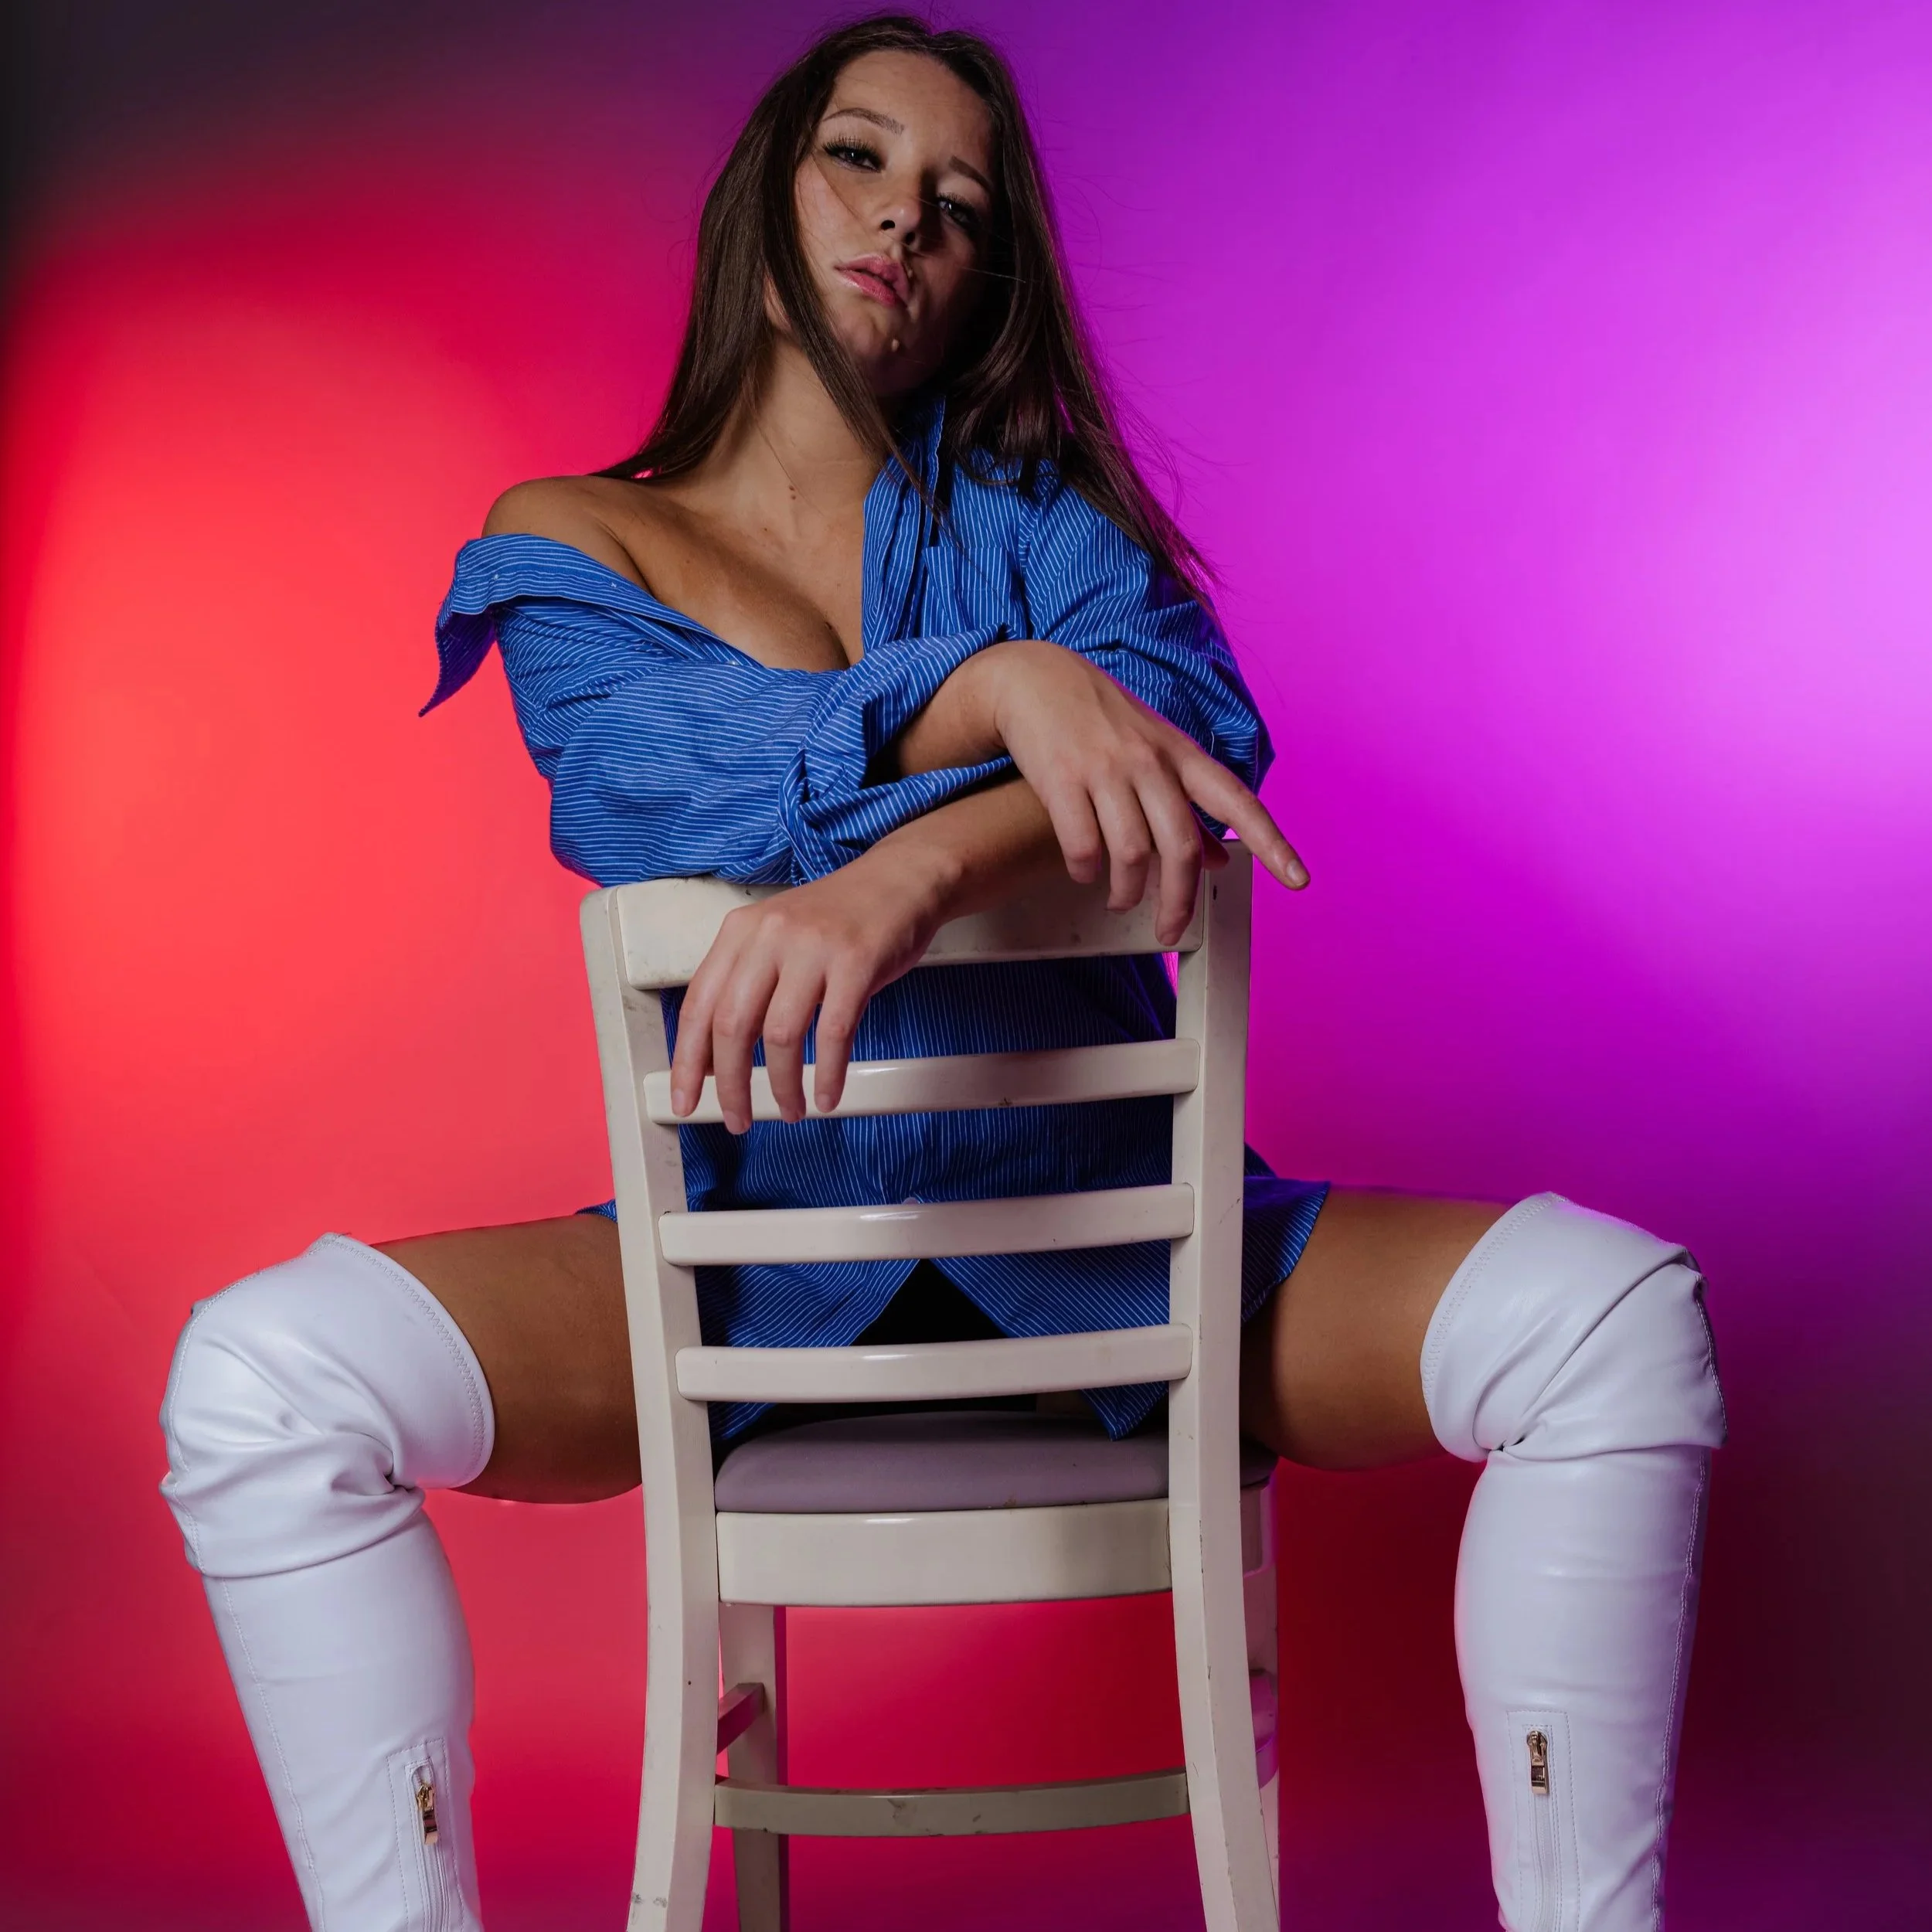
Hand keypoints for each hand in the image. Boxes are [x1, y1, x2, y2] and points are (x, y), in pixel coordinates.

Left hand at [669, 850, 947, 1131]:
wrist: (901, 879)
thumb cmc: (840, 918)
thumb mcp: (777, 938)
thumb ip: (744, 986)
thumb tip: (714, 1057)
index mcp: (741, 931)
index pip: (699, 1005)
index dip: (687, 1061)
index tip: (684, 1098)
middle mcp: (771, 935)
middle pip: (733, 1025)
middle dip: (731, 1084)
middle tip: (737, 1117)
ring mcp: (814, 947)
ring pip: (781, 1035)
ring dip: (782, 1086)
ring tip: (791, 1109)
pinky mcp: (857, 962)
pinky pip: (834, 1033)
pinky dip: (827, 1074)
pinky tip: (826, 1094)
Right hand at [978, 640, 1306, 943]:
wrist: (1034, 678)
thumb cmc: (1099, 720)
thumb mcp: (1154, 751)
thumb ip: (1187, 804)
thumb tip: (1220, 859)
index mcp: (1180, 754)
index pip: (1237, 802)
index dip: (1273, 843)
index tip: (1298, 879)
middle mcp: (1149, 761)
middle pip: (1180, 847)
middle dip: (1179, 902)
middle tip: (1170, 931)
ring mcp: (1105, 768)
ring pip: (1132, 854)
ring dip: (1128, 893)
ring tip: (1122, 901)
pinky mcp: (1062, 778)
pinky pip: (1083, 846)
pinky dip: (1086, 872)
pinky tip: (1085, 873)